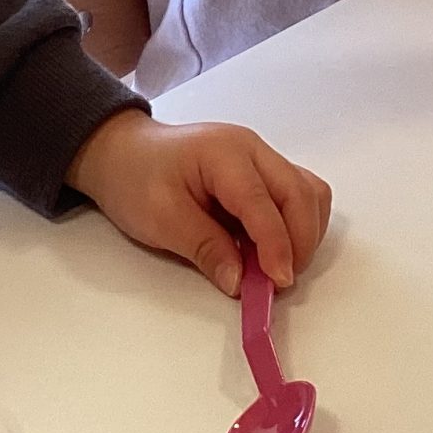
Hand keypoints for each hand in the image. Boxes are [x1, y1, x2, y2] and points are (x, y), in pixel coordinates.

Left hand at [66, 108, 331, 295]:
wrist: (123, 154)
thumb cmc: (135, 178)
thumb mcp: (160, 219)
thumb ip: (204, 248)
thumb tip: (240, 282)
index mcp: (223, 153)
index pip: (264, 201)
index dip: (277, 245)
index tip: (278, 282)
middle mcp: (252, 149)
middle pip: (301, 193)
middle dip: (299, 243)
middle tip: (278, 282)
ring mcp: (261, 158)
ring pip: (309, 194)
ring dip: (303, 233)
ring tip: (275, 266)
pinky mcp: (262, 173)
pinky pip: (298, 196)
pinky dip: (296, 225)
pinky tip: (272, 249)